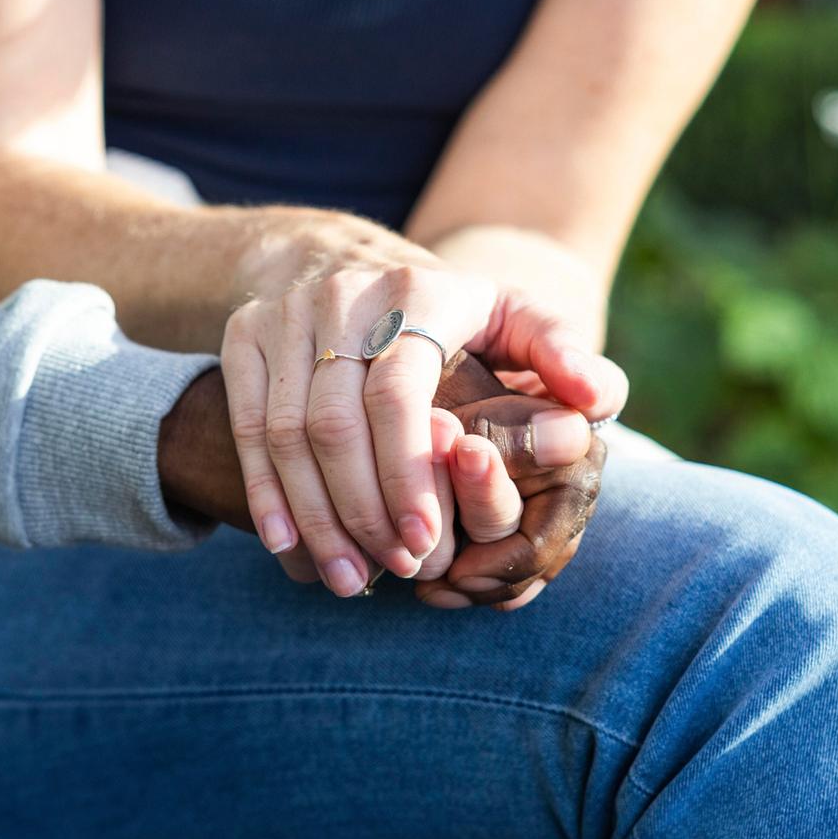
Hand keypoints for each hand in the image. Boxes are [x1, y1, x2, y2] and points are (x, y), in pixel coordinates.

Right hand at [221, 252, 624, 597]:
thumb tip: (594, 400)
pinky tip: (290, 546)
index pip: (398, 391)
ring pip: (283, 432)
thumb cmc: (452, 317)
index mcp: (417, 291)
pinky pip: (246, 426)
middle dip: (361, 509)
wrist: (350, 261)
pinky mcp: (243, 333)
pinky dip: (266, 493)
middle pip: (334, 421)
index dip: (406, 472)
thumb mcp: (515, 319)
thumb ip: (563, 356)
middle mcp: (341, 293)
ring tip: (348, 578)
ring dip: (314, 516)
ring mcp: (284, 312)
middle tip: (391, 571)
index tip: (424, 539)